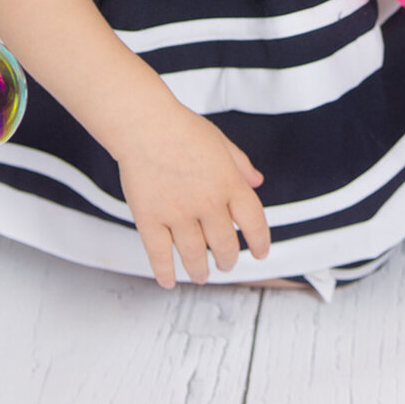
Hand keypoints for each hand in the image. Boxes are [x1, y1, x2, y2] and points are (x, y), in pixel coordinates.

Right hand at [116, 104, 271, 287]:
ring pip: (194, 255)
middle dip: (227, 260)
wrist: (144, 123)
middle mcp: (207, 202)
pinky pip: (159, 255)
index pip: (254, 222)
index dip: (260, 242)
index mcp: (228, 183)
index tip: (259, 253)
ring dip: (200, 271)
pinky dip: (164, 272)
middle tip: (225, 264)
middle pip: (224, 245)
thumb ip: (240, 164)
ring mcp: (177, 213)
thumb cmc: (180, 127)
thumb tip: (257, 180)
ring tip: (201, 275)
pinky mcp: (150, 219)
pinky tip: (168, 280)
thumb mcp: (220, 141)